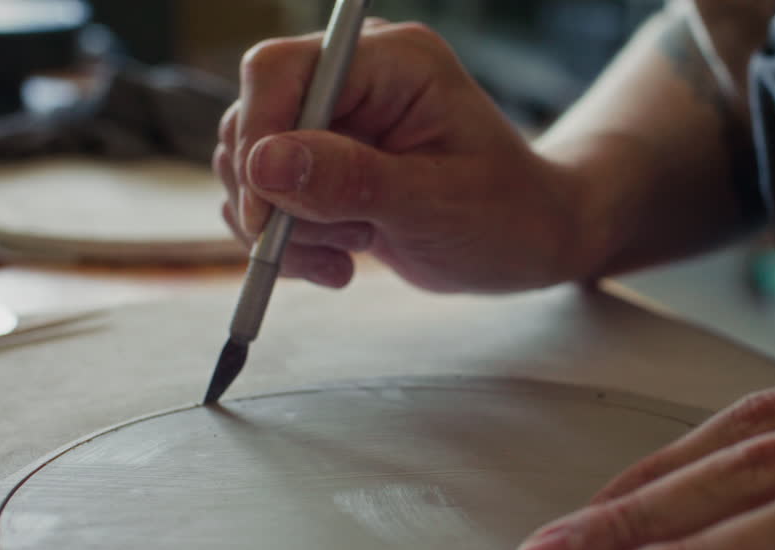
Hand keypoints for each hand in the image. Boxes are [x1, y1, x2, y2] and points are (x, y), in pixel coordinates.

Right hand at [215, 22, 587, 291]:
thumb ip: (351, 181)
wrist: (526, 240)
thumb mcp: (436, 204)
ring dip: (284, 229)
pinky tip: (339, 263)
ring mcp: (333, 123)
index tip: (266, 214)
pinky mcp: (320, 166)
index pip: (281, 71)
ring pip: (249, 166)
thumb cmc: (504, 214)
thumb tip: (263, 164)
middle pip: (253, 119)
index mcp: (392, 62)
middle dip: (272, 198)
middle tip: (329, 247)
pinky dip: (289, 244)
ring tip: (350, 253)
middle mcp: (353, 80)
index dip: (258, 137)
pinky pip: (264, 200)